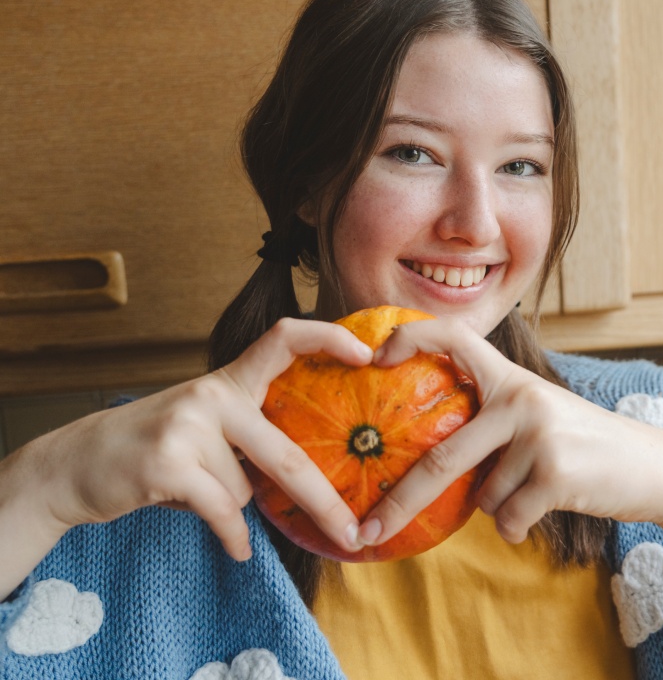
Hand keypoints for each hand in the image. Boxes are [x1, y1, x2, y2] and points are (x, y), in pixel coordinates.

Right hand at [1, 319, 371, 574]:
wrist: (72, 464)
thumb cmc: (153, 449)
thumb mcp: (203, 425)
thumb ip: (251, 435)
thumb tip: (316, 474)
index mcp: (228, 381)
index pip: (283, 339)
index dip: (328, 338)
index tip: (368, 352)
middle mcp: (212, 395)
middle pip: (287, 453)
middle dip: (323, 502)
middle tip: (353, 532)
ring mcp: (188, 425)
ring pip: (245, 490)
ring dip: (229, 505)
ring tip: (194, 492)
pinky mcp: (168, 461)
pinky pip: (223, 510)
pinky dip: (231, 535)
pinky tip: (236, 548)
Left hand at [363, 318, 662, 562]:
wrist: (650, 466)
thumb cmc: (583, 447)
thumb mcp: (537, 417)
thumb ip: (490, 425)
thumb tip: (422, 466)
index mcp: (511, 379)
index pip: (454, 337)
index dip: (410, 339)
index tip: (373, 358)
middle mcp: (521, 399)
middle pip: (442, 457)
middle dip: (400, 502)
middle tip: (366, 531)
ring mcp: (538, 435)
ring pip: (483, 498)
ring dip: (501, 508)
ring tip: (538, 488)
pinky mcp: (554, 473)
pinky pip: (508, 519)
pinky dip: (518, 527)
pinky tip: (547, 508)